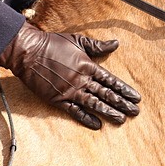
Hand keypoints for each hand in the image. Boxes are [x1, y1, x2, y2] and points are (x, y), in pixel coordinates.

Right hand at [0, 22, 140, 129]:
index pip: (110, 80)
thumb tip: (116, 43)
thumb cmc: (52, 44)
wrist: (28, 52)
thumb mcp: (77, 40)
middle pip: (106, 94)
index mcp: (88, 65)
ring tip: (121, 120)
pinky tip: (97, 125)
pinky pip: (74, 111)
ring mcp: (70, 91)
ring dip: (108, 112)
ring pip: (94, 104)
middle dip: (121, 104)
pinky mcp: (58, 100)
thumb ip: (97, 45)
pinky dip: (86, 118)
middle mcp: (81, 80)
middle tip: (135, 112)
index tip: (136, 97)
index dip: (124, 89)